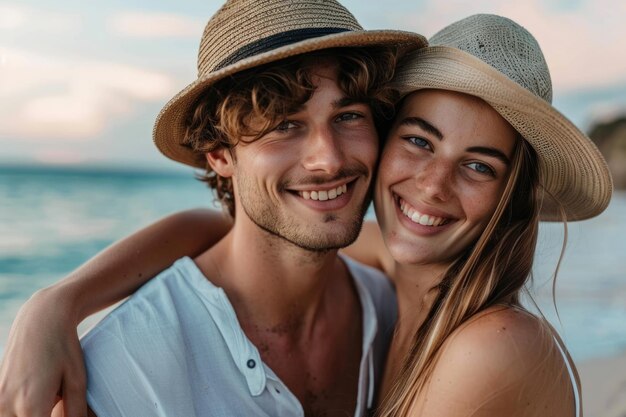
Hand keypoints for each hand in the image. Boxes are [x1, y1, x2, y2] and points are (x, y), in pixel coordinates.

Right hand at [0, 288, 86, 416]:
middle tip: (57, 400)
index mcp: (30, 405)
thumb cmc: (64, 348)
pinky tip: (38, 394)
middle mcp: (6, 405)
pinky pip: (8, 412)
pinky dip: (23, 410)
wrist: (41, 319)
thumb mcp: (78, 381)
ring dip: (33, 414)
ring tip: (50, 398)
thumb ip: (76, 413)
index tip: (61, 411)